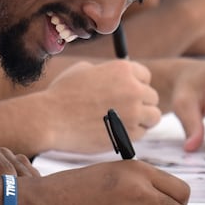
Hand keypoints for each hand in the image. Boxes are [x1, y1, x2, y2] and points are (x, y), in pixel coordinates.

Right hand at [41, 60, 160, 153]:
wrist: (50, 119)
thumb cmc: (62, 94)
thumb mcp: (83, 70)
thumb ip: (106, 72)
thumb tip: (117, 77)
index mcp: (123, 69)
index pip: (145, 76)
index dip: (137, 85)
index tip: (126, 94)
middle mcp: (133, 88)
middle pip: (152, 97)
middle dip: (141, 103)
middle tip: (126, 111)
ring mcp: (134, 112)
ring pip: (154, 116)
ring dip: (143, 119)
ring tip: (127, 123)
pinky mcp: (130, 134)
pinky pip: (142, 134)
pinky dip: (132, 134)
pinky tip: (117, 133)